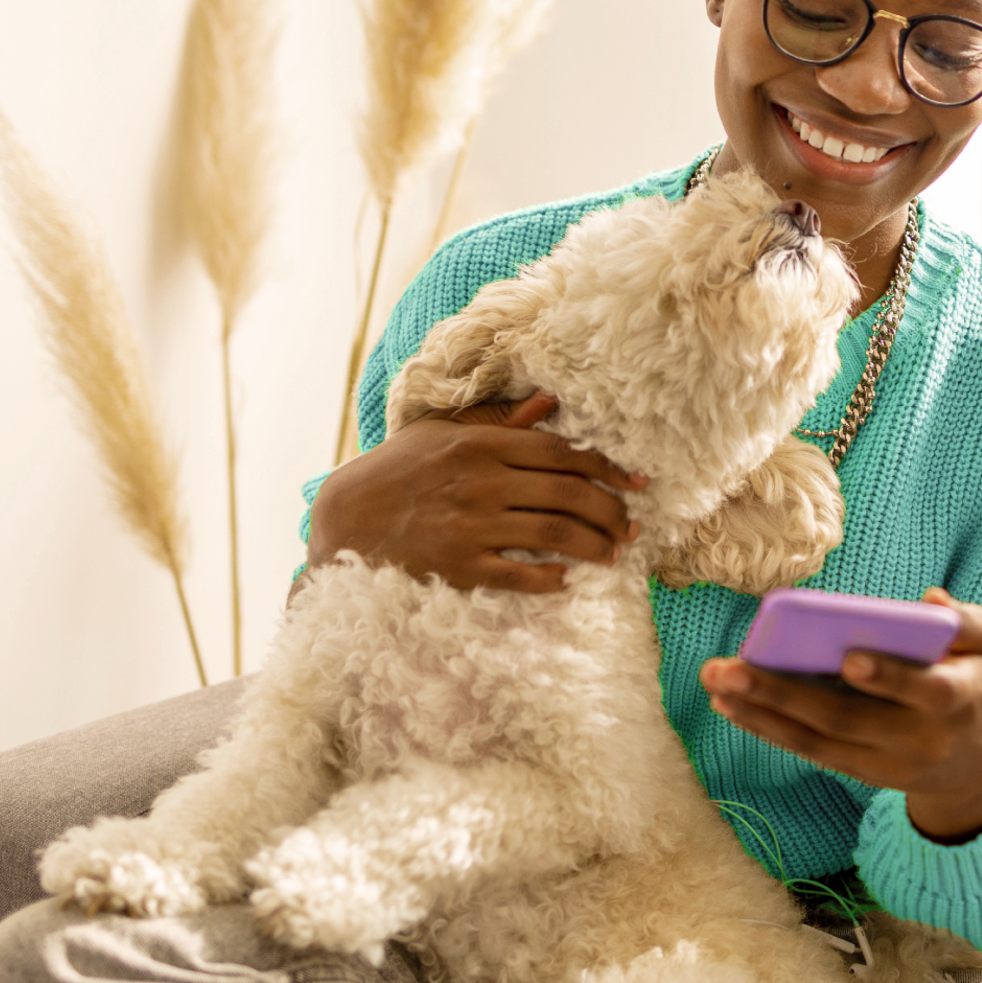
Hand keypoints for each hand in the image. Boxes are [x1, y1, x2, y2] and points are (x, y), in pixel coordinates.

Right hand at [306, 393, 646, 593]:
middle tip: (633, 526)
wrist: (344, 519)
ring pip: (554, 535)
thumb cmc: (398, 470)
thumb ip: (499, 420)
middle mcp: (482, 483)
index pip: (561, 453)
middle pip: (568, 495)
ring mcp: (471, 526)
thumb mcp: (443, 432)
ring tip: (614, 553)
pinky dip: (549, 579)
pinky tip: (567, 579)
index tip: (637, 482)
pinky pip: (518, 575)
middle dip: (611, 511)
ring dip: (594, 545)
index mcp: (481, 446)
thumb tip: (550, 403)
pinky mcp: (458, 566)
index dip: (606, 468)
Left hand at [698, 588, 981, 842]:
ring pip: (818, 741)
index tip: (849, 659)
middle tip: (730, 670)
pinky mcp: (858, 772)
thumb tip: (932, 600)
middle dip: (784, 694)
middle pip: (847, 718)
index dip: (888, 677)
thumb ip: (967, 621)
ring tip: (716, 685)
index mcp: (956, 700)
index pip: (924, 690)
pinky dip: (769, 729)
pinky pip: (810, 751)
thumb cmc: (971, 682)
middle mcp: (917, 739)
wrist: (974, 765)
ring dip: (761, 714)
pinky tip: (730, 705)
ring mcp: (884, 763)